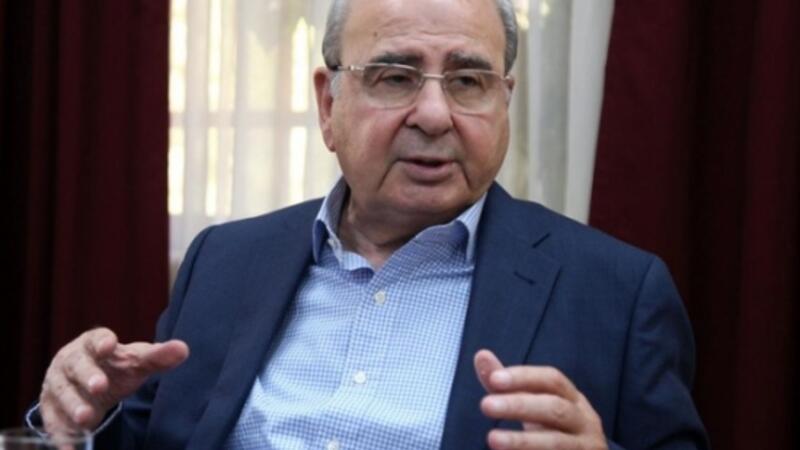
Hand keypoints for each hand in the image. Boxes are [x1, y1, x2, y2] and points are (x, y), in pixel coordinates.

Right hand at [39, 327, 188, 432]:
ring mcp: (58, 386)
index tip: (109, 345)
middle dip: (87, 376)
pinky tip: (71, 449)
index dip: (102, 341)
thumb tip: (183, 349)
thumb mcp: (136, 362)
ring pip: (63, 394)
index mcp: (92, 344)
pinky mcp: (51, 410)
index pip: (96, 338)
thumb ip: (158, 356)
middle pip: (76, 366)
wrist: (88, 385)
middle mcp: (70, 362)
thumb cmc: (115, 367)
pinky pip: (54, 423)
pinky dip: (62, 437)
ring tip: (87, 419)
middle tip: (100, 387)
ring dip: (73, 406)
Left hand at [474, 349, 606, 449]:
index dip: (523, 377)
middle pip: (555, 408)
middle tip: (486, 405)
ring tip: (492, 439)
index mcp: (573, 399)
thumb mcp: (535, 404)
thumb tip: (481, 355)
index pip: (552, 380)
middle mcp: (584, 421)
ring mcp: (585, 447)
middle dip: (520, 406)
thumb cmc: (554, 428)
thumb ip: (508, 384)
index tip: (494, 379)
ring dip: (523, 441)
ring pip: (556, 443)